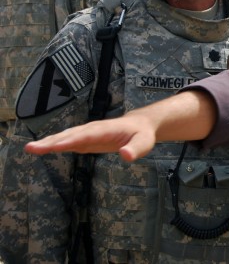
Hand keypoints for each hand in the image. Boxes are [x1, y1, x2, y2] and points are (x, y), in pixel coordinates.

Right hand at [24, 115, 156, 161]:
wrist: (140, 125)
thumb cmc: (142, 134)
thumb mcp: (144, 143)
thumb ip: (135, 149)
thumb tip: (125, 155)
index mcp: (106, 130)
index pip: (85, 135)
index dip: (70, 140)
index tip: (55, 146)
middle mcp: (93, 130)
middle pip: (70, 135)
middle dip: (51, 142)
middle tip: (31, 148)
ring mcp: (88, 134)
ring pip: (66, 137)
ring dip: (49, 142)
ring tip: (31, 148)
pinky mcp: (87, 140)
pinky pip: (69, 142)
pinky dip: (55, 145)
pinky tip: (43, 149)